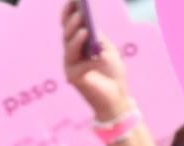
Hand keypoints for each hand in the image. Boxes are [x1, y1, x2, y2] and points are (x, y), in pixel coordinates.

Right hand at [61, 1, 130, 120]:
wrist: (117, 97)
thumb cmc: (112, 73)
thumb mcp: (107, 50)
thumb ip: (98, 38)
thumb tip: (88, 26)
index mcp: (79, 45)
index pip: (70, 26)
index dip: (69, 13)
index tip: (74, 0)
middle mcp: (71, 55)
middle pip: (67, 35)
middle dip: (72, 23)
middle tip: (79, 13)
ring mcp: (71, 67)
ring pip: (69, 49)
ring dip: (76, 37)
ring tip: (84, 28)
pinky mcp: (74, 78)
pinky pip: (78, 65)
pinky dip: (87, 57)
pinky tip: (95, 50)